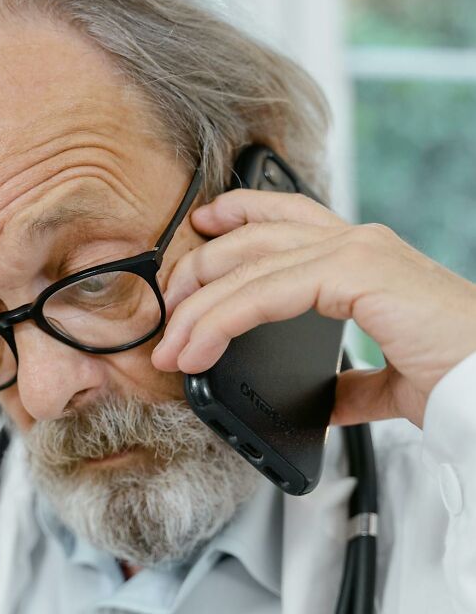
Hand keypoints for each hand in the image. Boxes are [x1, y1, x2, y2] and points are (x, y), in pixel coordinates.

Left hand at [151, 189, 475, 428]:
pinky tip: (200, 346)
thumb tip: (328, 396)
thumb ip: (355, 380)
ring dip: (200, 305)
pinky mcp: (357, 272)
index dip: (237, 217)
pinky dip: (224, 319)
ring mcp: (357, 250)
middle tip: (168, 308)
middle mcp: (358, 241)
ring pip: (251, 262)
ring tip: (171, 344)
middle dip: (200, 267)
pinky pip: (267, 291)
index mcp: (364, 256)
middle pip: (254, 235)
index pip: (285, 218)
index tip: (199, 234)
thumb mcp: (390, 376)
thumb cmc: (457, 375)